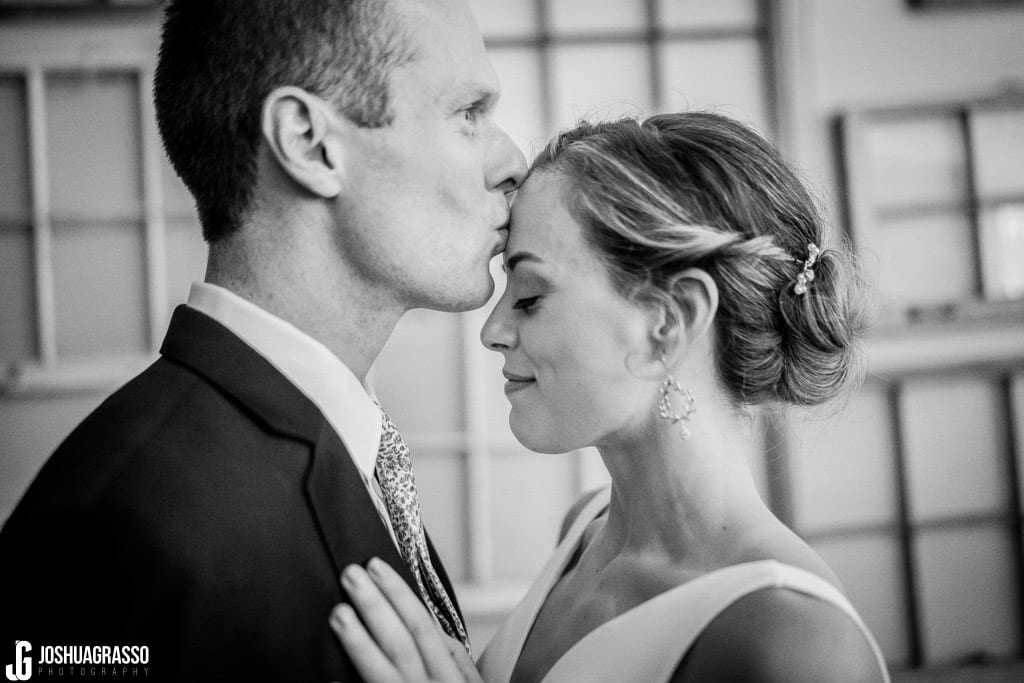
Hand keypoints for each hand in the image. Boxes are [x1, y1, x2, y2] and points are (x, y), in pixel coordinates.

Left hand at [331, 558, 482, 682]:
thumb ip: (453, 658)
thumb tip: (433, 628)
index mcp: (449, 676)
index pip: (421, 625)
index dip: (398, 594)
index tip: (377, 566)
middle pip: (400, 641)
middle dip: (376, 605)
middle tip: (351, 575)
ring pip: (383, 671)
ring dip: (360, 640)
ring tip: (338, 612)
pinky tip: (327, 678)